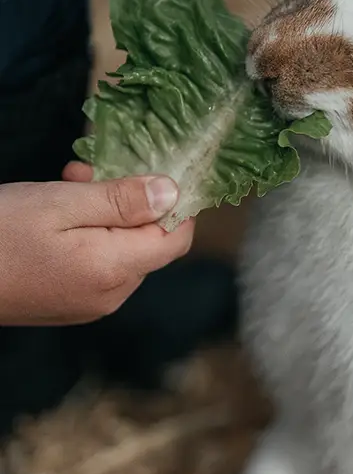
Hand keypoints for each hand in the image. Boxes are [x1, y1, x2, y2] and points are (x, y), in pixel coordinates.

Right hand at [0, 164, 194, 325]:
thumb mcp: (60, 203)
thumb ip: (121, 199)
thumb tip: (173, 193)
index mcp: (115, 270)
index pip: (176, 238)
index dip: (175, 202)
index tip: (151, 168)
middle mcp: (112, 295)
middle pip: (148, 243)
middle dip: (129, 201)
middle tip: (86, 170)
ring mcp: (90, 304)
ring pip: (122, 251)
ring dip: (105, 214)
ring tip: (67, 183)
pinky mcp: (69, 304)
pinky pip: (98, 265)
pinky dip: (89, 236)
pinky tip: (56, 215)